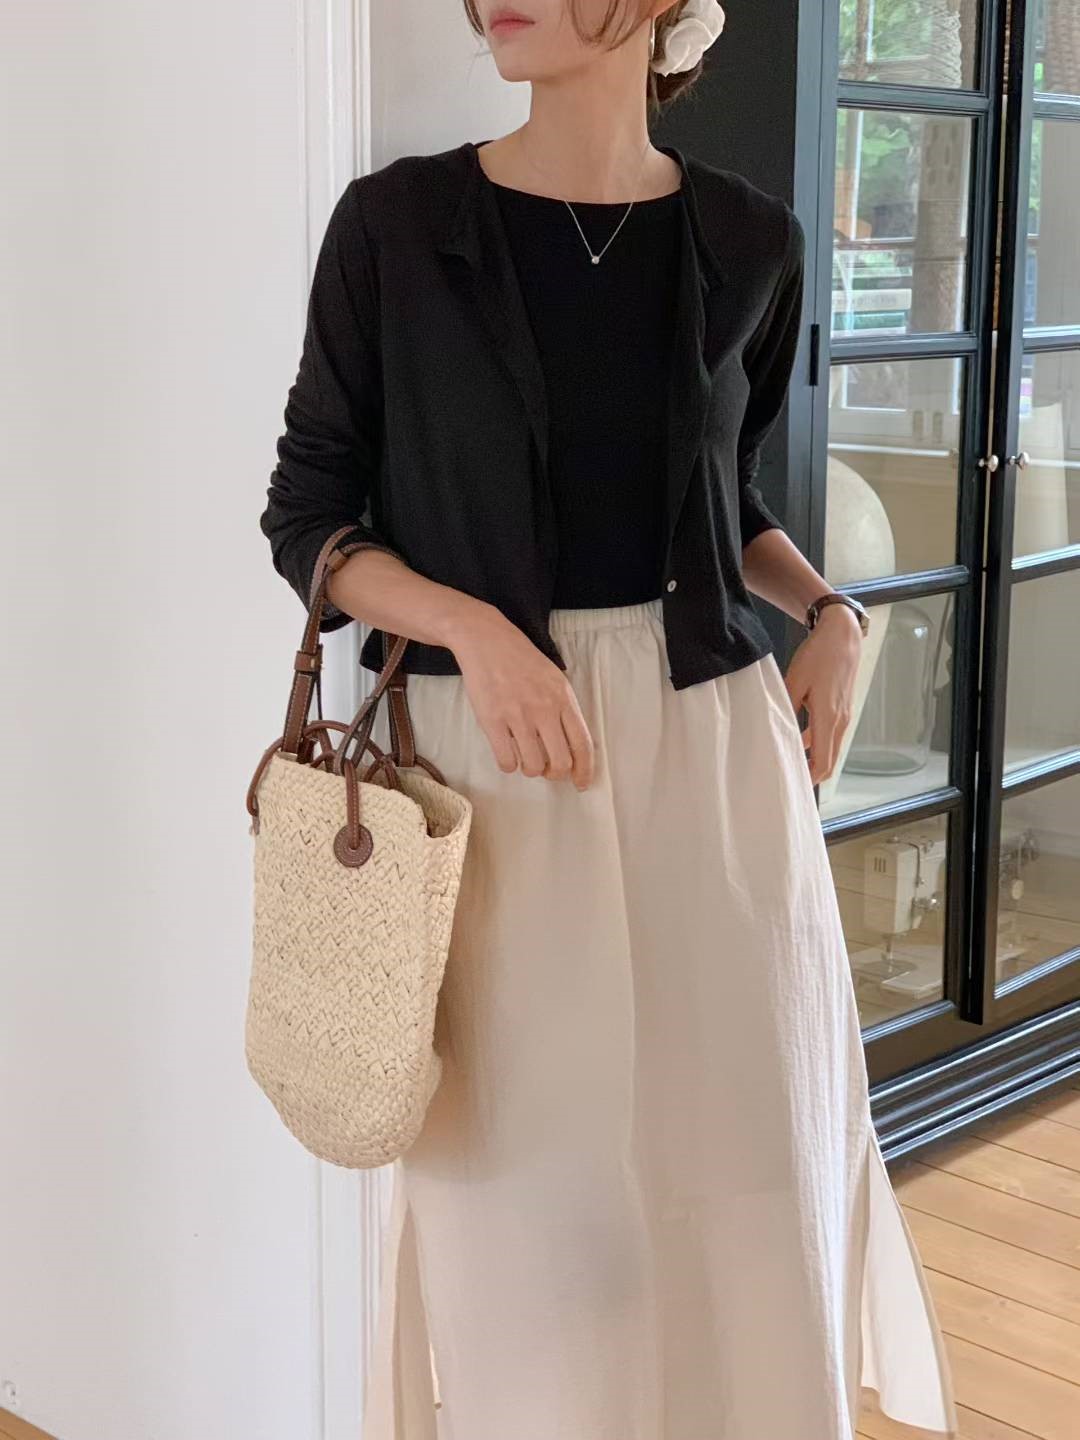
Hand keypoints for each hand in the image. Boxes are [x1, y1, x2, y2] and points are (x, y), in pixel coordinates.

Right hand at [446, 603, 595, 789]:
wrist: (486, 640)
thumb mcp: (554, 678)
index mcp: (563, 699)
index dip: (584, 770)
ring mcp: (518, 716)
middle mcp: (544, 709)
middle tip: (547, 770)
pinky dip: (509, 765)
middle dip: (555, 774)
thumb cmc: (521, 660)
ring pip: (532, 766)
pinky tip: (507, 754)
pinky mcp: (492, 720)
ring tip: (525, 758)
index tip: (581, 783)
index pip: (583, 744)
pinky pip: (506, 761)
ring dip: (530, 769)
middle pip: (560, 762)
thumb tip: (571, 745)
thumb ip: (564, 708)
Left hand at [782, 605, 863, 784]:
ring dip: (814, 759)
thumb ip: (785, 708)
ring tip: (790, 762)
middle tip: (790, 781)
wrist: (841, 635)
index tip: (792, 785)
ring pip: (830, 749)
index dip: (809, 778)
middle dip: (812, 775)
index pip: (822, 761)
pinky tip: (797, 739)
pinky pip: (830, 735)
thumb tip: (775, 730)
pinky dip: (817, 744)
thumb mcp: (794, 681)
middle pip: (829, 762)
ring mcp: (843, 716)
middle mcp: (840, 721)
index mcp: (828, 718)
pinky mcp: (842, 709)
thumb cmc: (818, 656)